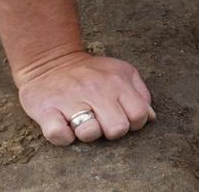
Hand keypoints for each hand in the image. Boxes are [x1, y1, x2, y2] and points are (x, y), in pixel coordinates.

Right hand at [16, 51, 155, 145]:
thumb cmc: (91, 73)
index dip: (134, 123)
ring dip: (87, 134)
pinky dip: (63, 137)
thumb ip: (140, 94)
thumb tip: (151, 118)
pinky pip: (59, 135)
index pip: (139, 114)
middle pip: (118, 129)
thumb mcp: (121, 73)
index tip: (122, 117)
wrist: (49, 62)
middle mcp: (96, 90)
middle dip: (112, 131)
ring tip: (82, 122)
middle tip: (102, 121)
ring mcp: (70, 100)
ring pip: (90, 133)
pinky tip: (64, 125)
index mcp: (117, 81)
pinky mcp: (46, 110)